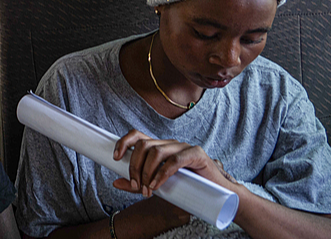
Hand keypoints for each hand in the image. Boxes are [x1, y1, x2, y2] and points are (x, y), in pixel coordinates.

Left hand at [112, 130, 235, 197]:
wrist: (215, 194)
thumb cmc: (185, 188)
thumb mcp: (156, 186)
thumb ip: (137, 184)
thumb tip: (115, 182)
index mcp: (159, 147)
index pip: (137, 136)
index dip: (123, 142)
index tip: (115, 158)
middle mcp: (169, 144)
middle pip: (143, 145)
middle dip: (134, 166)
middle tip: (135, 185)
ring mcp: (182, 147)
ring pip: (156, 151)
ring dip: (147, 172)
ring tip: (147, 190)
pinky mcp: (196, 154)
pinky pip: (174, 160)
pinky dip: (162, 174)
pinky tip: (157, 186)